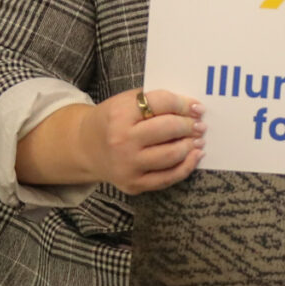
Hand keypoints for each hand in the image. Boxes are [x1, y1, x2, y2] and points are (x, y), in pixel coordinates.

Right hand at [83, 88, 204, 194]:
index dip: (184, 104)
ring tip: (198, 138)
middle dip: (189, 125)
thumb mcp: (124, 101)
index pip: (161, 103)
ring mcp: (127, 165)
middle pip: (168, 129)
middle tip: (199, 124)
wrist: (85, 148)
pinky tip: (194, 155)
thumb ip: (155, 101)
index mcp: (119, 114)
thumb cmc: (111, 121)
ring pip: (172, 155)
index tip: (196, 107)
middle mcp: (121, 140)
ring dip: (191, 145)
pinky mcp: (134, 184)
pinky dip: (187, 165)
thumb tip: (193, 108)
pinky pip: (168, 177)